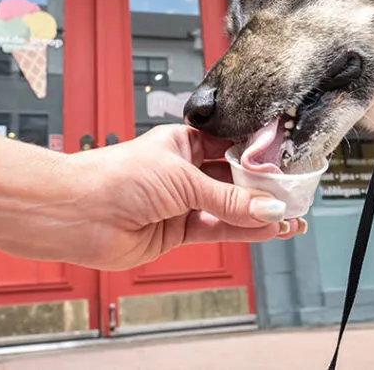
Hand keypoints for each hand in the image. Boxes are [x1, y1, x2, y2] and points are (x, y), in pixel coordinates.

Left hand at [53, 124, 305, 269]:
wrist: (77, 213)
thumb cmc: (116, 177)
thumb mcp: (182, 178)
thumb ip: (228, 197)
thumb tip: (268, 206)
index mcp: (182, 142)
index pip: (230, 145)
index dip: (257, 155)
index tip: (286, 162)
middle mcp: (183, 171)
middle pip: (233, 179)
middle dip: (263, 187)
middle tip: (296, 193)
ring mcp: (180, 203)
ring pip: (229, 207)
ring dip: (259, 213)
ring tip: (292, 217)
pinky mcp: (176, 231)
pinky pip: (218, 229)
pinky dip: (242, 231)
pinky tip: (267, 230)